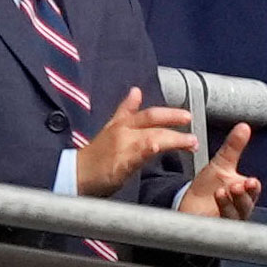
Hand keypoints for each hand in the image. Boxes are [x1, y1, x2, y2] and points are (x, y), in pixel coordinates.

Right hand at [76, 87, 197, 197]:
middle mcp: (122, 130)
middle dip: (172, 117)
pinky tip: (159, 148)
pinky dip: (149, 148)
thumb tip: (136, 91)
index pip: (146, 113)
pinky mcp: (120, 161)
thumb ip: (125, 111)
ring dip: (173, 138)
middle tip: (190, 120)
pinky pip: (137, 152)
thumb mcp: (109, 128)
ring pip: (152, 135)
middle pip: (150, 118)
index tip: (186, 115)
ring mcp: (122, 144)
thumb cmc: (94, 157)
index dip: (167, 113)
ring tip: (191, 142)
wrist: (75, 175)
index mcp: (120, 124)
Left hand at [176, 123, 260, 219]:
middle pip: (246, 206)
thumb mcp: (221, 163)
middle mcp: (238, 208)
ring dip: (228, 205)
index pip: (252, 191)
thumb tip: (244, 126)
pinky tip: (211, 208)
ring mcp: (226, 220)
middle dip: (243, 197)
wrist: (190, 205)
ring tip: (221, 192)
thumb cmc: (209, 187)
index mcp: (242, 192)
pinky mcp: (214, 229)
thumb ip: (234, 146)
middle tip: (237, 187)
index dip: (252, 187)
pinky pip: (218, 226)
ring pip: (233, 216)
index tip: (250, 180)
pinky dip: (215, 216)